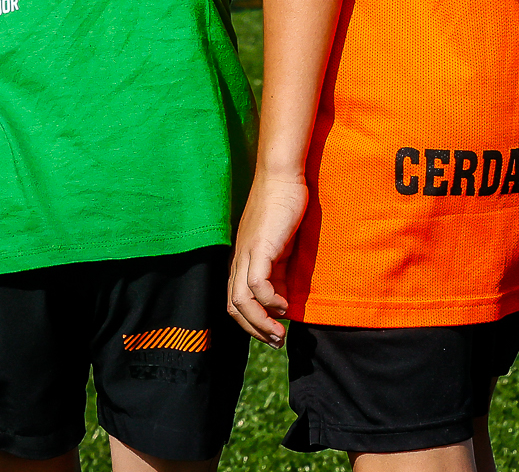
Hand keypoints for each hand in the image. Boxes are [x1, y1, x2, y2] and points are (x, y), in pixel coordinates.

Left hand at [227, 171, 308, 345]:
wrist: (281, 176)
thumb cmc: (284, 205)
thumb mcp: (282, 246)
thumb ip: (281, 270)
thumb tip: (285, 299)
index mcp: (243, 260)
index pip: (236, 301)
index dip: (251, 322)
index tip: (272, 333)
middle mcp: (240, 259)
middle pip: (233, 306)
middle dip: (253, 329)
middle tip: (275, 341)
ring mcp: (247, 253)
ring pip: (240, 300)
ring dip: (259, 322)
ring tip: (278, 334)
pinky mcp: (260, 247)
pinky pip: (256, 284)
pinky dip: (268, 300)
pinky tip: (284, 305)